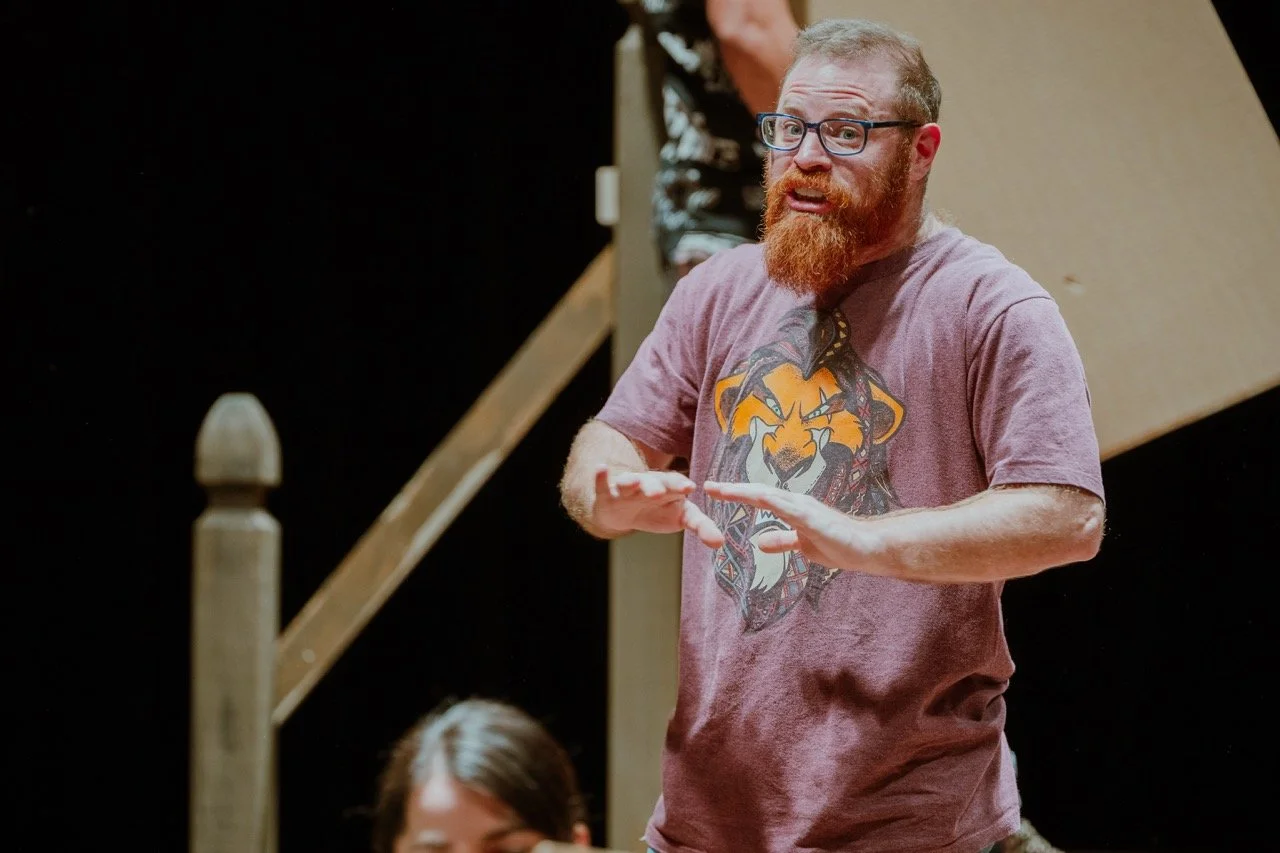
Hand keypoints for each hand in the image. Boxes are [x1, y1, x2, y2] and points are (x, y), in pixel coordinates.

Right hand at [594, 466, 723, 547]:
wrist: (625, 512)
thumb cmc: (659, 511)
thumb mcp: (681, 518)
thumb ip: (702, 527)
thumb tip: (721, 543)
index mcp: (669, 488)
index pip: (677, 485)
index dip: (681, 486)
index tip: (690, 488)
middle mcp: (649, 484)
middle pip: (654, 481)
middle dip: (657, 486)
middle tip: (659, 493)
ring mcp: (628, 489)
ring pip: (629, 482)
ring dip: (631, 482)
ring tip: (632, 483)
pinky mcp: (608, 494)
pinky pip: (604, 485)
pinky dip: (602, 477)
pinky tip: (601, 469)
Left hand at [703, 480, 871, 570]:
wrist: (867, 548)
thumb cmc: (840, 544)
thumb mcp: (803, 545)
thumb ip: (782, 541)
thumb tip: (759, 542)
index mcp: (793, 508)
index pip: (760, 498)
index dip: (737, 493)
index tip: (715, 491)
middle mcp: (796, 502)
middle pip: (759, 492)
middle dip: (733, 489)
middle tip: (709, 485)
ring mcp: (804, 508)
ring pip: (768, 495)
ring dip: (744, 491)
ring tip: (722, 489)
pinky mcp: (812, 518)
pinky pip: (786, 507)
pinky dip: (768, 501)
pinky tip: (754, 497)